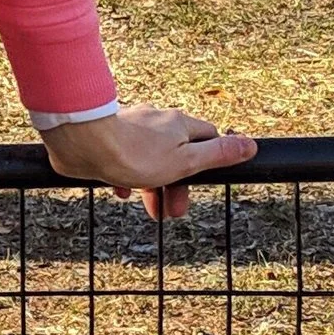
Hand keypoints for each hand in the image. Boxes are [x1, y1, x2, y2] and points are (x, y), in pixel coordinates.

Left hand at [39, 102, 255, 221]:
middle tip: (172, 213)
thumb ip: (216, 154)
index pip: (207, 138)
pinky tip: (120, 191)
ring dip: (152, 184)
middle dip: (177, 184)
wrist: (83, 140)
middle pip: (177, 153)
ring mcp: (132, 127)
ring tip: (149, 209)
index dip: (209, 162)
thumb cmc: (134, 154)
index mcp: (180, 125)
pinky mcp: (109, 136)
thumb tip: (250, 146)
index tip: (203, 183)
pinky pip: (124, 158)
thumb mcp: (184, 161)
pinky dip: (126, 176)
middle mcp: (158, 121)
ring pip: (150, 158)